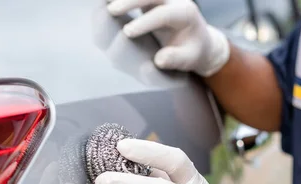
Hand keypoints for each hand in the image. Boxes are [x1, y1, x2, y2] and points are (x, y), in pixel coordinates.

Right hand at [106, 0, 229, 75]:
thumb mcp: (190, 59)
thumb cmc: (191, 52)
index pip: (163, 14)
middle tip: (111, 10)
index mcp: (185, 13)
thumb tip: (159, 60)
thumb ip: (176, 59)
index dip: (145, 23)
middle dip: (130, 1)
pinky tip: (105, 2)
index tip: (128, 33)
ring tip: (104, 3)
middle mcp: (172, 0)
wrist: (196, 40)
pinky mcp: (149, 0)